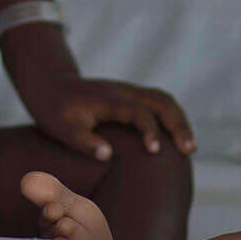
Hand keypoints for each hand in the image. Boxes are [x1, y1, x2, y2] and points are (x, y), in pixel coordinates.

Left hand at [20, 75, 195, 160]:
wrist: (50, 83)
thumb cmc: (54, 110)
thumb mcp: (61, 129)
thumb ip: (83, 142)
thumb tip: (108, 156)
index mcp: (107, 99)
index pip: (138, 111)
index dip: (149, 130)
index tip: (155, 152)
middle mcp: (122, 91)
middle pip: (160, 100)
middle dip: (178, 124)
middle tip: (189, 150)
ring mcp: (128, 90)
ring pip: (163, 98)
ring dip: (179, 120)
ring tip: (190, 147)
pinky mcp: (130, 94)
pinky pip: (158, 101)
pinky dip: (173, 116)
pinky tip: (177, 136)